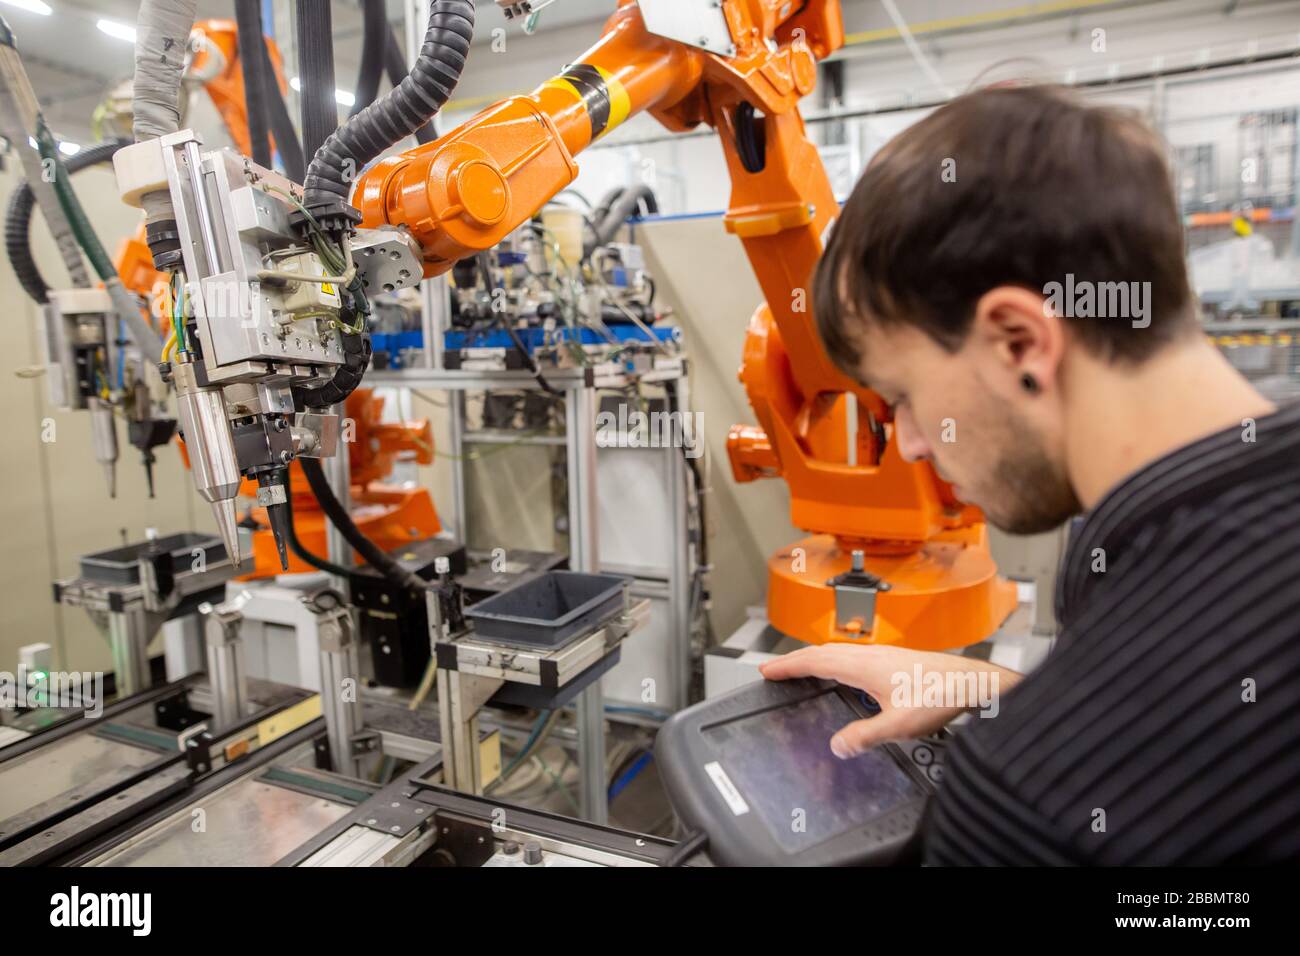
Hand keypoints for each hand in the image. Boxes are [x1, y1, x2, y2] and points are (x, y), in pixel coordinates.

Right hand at [758, 644, 1019, 758]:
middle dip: (795, 660)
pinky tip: (842, 672)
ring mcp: (881, 654)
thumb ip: (866, 735)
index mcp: (863, 665)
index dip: (788, 666)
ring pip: (837, 651)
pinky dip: (833, 660)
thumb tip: (837, 746)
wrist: (970, 681)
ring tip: (801, 669)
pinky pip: (851, 654)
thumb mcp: (899, 724)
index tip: (767, 670)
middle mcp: (869, 655)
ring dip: (814, 658)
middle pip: (821, 652)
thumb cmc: (940, 695)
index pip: (814, 661)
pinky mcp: (892, 659)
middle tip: (775, 670)